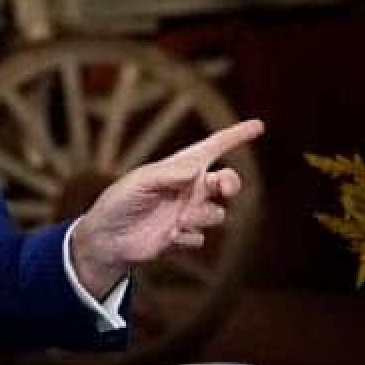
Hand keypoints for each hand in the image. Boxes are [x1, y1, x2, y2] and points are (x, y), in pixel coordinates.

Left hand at [69, 119, 261, 293]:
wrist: (107, 238)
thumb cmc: (120, 201)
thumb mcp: (141, 181)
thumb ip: (169, 174)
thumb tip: (199, 168)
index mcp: (181, 167)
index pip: (214, 147)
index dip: (236, 136)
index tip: (258, 125)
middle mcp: (190, 189)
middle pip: (227, 182)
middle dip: (231, 183)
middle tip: (223, 187)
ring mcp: (189, 213)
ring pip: (217, 213)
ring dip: (201, 216)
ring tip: (178, 221)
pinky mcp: (184, 236)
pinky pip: (201, 238)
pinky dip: (188, 238)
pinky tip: (169, 237)